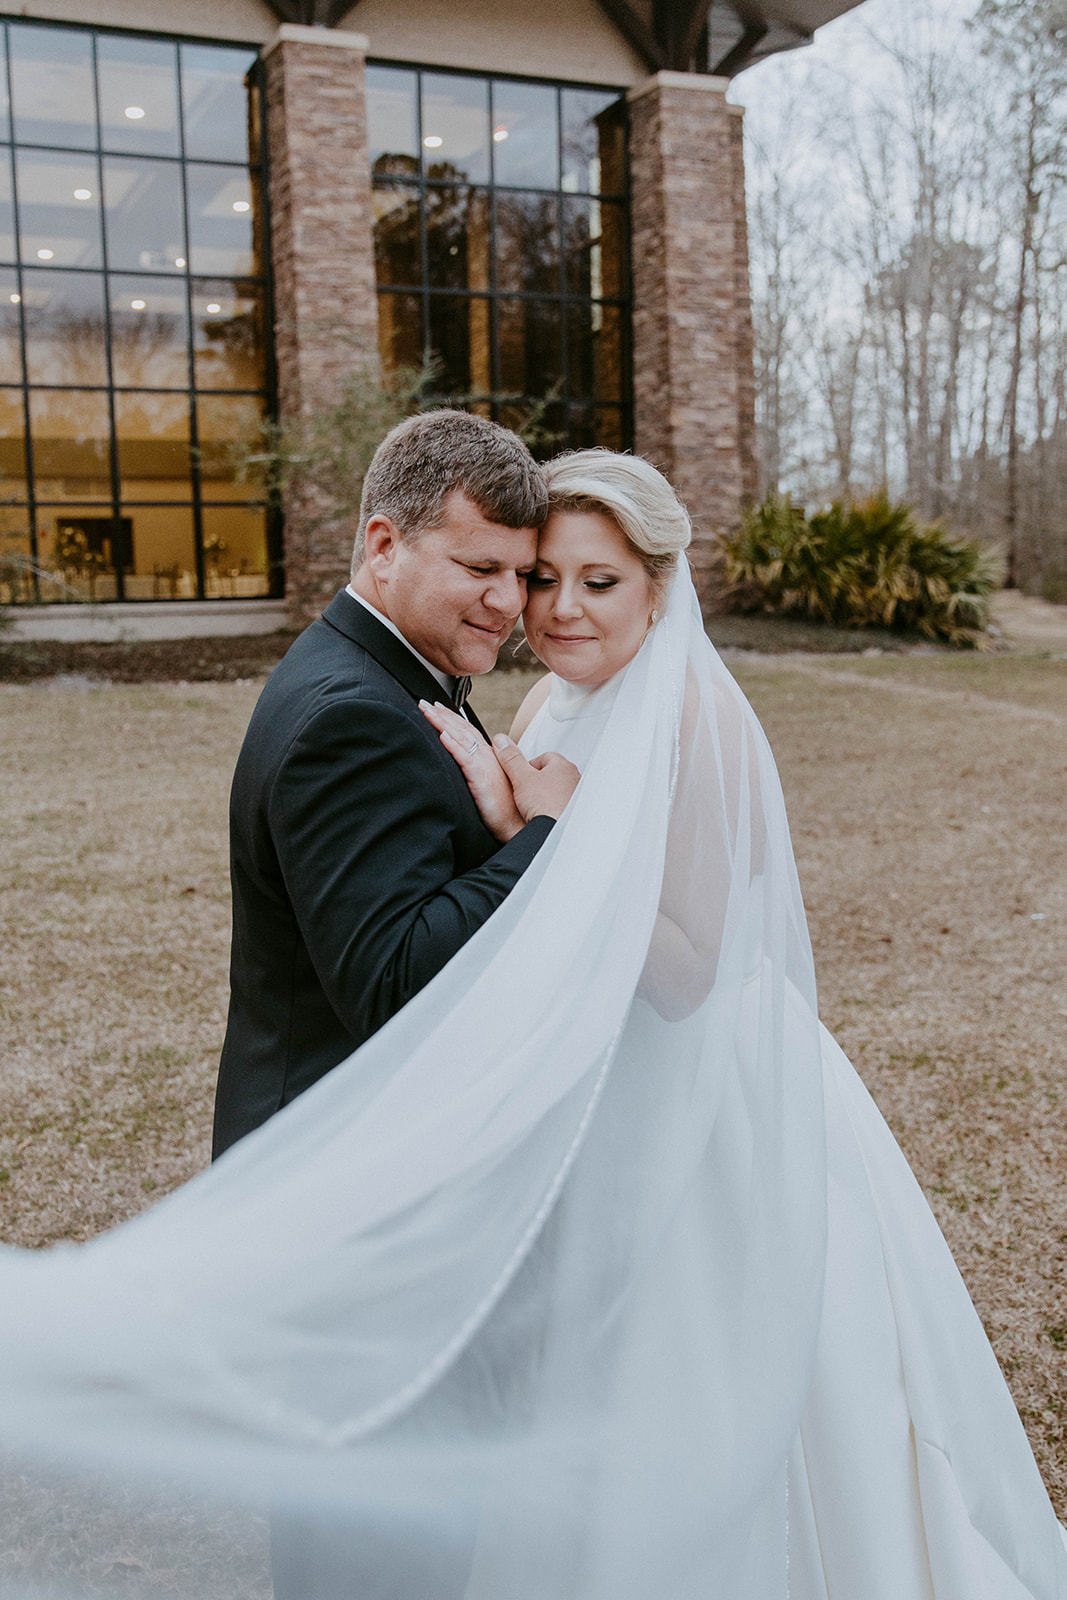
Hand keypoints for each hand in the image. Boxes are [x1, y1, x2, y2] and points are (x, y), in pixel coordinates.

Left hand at [419, 701, 524, 841]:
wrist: (517, 824)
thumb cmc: (506, 809)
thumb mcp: (490, 785)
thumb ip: (478, 771)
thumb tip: (465, 766)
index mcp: (490, 757)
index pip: (468, 731)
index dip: (452, 718)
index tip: (437, 708)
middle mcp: (488, 756)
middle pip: (462, 729)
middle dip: (442, 714)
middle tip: (424, 703)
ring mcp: (486, 765)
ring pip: (461, 737)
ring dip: (442, 722)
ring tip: (426, 711)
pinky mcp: (481, 777)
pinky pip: (464, 757)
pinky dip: (453, 744)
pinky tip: (441, 735)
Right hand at [491, 734, 579, 821]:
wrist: (556, 832)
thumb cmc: (545, 806)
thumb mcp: (520, 778)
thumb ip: (510, 758)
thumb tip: (501, 742)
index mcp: (563, 766)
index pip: (543, 757)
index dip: (527, 767)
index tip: (520, 777)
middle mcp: (574, 778)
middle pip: (551, 774)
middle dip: (537, 782)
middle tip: (526, 793)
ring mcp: (578, 796)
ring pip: (557, 790)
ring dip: (546, 796)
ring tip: (535, 806)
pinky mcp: (577, 812)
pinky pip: (563, 805)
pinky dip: (554, 808)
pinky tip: (545, 816)